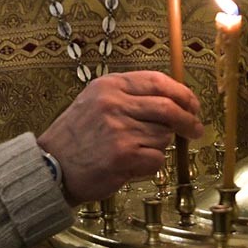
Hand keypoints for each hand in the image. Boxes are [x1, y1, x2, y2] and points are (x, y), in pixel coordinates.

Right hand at [36, 71, 203, 203]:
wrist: (51, 166)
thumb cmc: (75, 137)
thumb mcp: (94, 101)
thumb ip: (128, 96)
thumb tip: (172, 100)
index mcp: (109, 86)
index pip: (157, 81)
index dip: (182, 93)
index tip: (192, 105)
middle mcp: (115, 104)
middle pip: (169, 107)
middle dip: (188, 120)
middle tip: (195, 129)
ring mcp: (120, 130)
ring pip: (164, 136)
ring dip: (159, 146)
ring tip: (138, 151)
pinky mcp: (124, 156)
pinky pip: (157, 159)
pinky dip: (151, 165)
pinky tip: (133, 165)